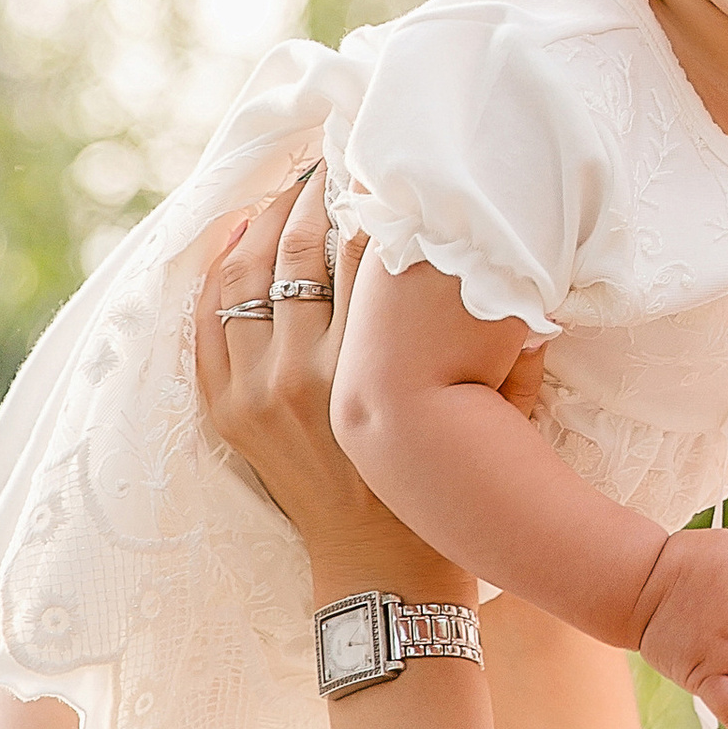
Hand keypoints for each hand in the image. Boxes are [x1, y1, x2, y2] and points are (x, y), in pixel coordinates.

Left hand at [199, 166, 474, 611]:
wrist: (383, 572)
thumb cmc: (446, 486)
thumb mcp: (498, 410)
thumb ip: (513, 342)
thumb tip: (519, 268)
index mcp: (376, 364)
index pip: (365, 247)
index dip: (371, 192)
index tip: (376, 158)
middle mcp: (308, 371)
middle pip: (302, 245)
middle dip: (313, 188)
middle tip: (327, 155)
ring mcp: (258, 391)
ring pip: (248, 272)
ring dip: (266, 217)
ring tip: (287, 185)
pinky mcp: (228, 411)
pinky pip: (208, 320)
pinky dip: (217, 269)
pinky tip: (237, 232)